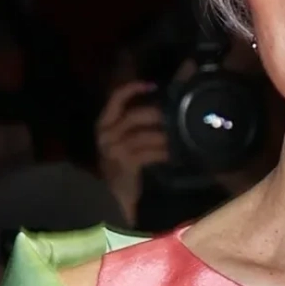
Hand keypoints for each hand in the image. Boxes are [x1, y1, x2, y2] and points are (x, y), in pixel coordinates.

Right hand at [95, 81, 168, 224]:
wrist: (112, 198)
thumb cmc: (124, 164)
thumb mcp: (127, 140)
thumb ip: (141, 121)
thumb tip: (161, 94)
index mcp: (105, 123)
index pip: (116, 98)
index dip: (134, 89)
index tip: (153, 86)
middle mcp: (105, 134)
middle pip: (135, 115)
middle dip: (158, 114)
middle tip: (177, 117)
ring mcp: (113, 150)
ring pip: (145, 135)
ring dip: (165, 135)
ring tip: (180, 137)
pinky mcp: (124, 164)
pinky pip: (149, 153)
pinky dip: (163, 152)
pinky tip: (173, 154)